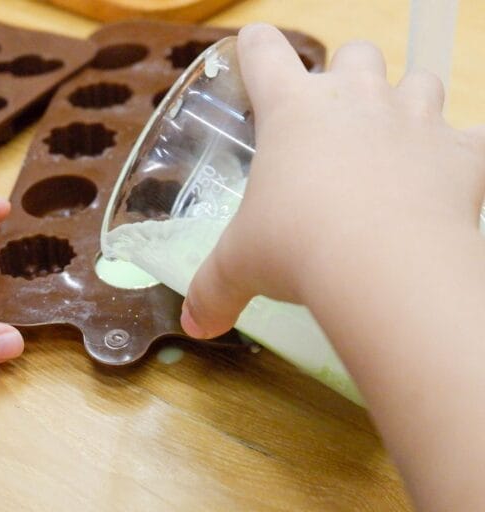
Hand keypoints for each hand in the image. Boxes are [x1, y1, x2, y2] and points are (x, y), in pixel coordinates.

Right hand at [181, 23, 484, 337]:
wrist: (383, 265)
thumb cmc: (296, 247)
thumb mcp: (240, 267)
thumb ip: (212, 289)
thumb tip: (193, 325)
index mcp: (291, 110)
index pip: (264, 52)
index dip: (256, 48)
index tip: (255, 54)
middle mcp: (355, 99)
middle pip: (355, 53)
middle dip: (348, 75)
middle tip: (336, 120)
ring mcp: (414, 119)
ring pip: (420, 80)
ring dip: (408, 102)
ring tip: (395, 144)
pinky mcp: (464, 152)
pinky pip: (474, 139)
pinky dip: (463, 154)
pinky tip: (449, 179)